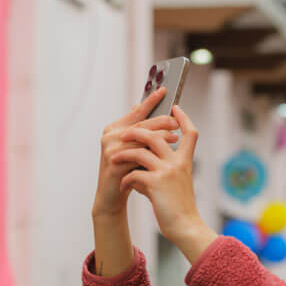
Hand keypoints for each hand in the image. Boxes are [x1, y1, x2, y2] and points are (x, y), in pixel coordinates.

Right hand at [94, 89, 177, 218]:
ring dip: (159, 137)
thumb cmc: (125, 170)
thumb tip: (142, 107)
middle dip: (160, 121)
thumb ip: (137, 130)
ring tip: (175, 136)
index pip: (136, 112)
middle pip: (140, 125)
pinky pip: (136, 155)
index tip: (165, 90)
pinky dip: (151, 153)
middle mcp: (110, 136)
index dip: (150, 101)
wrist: (111, 196)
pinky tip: (163, 154)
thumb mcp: (132, 148)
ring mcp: (110, 149)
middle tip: (176, 120)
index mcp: (114, 128)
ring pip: (139, 139)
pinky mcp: (113, 163)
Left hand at [112, 106, 213, 258]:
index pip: (190, 133)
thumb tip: (140, 160)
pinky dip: (125, 179)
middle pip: (157, 134)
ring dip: (124, 153)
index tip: (176, 108)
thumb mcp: (173, 184)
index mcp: (185, 161)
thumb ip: (160, 169)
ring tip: (113, 159)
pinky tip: (123, 186)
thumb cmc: (178, 208)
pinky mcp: (156, 183)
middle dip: (138, 131)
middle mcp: (178, 163)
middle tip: (124, 135)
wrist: (185, 227)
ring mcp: (167, 171)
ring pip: (141, 150)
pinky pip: (134, 173)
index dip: (184, 118)